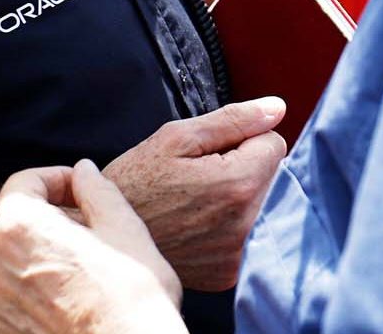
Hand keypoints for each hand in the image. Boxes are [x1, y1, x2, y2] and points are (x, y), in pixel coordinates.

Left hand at [0, 160, 184, 333]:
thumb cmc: (129, 297)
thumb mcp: (124, 227)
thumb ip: (97, 191)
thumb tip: (84, 171)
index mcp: (19, 228)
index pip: (23, 182)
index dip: (56, 177)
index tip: (82, 189)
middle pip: (20, 221)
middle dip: (55, 216)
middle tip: (96, 227)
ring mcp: (0, 303)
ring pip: (21, 259)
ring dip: (51, 250)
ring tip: (94, 264)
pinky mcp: (8, 330)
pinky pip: (22, 293)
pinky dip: (46, 284)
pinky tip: (82, 293)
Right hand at [103, 96, 287, 290]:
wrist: (105, 240)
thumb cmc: (135, 182)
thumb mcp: (176, 138)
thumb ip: (233, 119)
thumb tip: (277, 108)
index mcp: (238, 185)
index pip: (274, 143)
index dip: (242, 139)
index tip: (210, 152)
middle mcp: (247, 225)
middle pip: (271, 176)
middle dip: (244, 168)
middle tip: (200, 177)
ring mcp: (238, 255)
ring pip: (262, 205)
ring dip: (239, 197)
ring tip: (196, 201)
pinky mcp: (229, 273)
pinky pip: (247, 235)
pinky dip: (229, 226)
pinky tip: (197, 224)